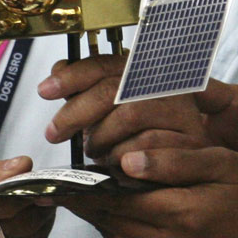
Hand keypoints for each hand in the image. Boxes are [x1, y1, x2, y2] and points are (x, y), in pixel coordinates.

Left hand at [38, 55, 207, 161]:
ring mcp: (182, 111)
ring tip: (92, 151)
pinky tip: (114, 164)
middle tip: (54, 132)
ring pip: (129, 116)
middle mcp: (165, 85)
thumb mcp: (109, 111)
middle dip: (76, 113)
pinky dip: (122, 158)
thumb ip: (85, 91)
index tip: (45, 90)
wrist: (187, 172)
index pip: (103, 64)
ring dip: (101, 138)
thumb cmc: (138, 138)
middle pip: (112, 89)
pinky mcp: (192, 141)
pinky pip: (147, 146)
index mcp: (144, 70)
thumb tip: (57, 73)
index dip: (71, 76)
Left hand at [63, 146, 237, 237]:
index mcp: (180, 217)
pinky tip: (118, 203)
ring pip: (115, 234)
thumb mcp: (220, 163)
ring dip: (99, 212)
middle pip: (107, 221)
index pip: (113, 200)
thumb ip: (172, 160)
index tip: (49, 180)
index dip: (79, 189)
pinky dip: (119, 224)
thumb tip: (125, 160)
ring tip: (83, 187)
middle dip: (81, 200)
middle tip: (55, 182)